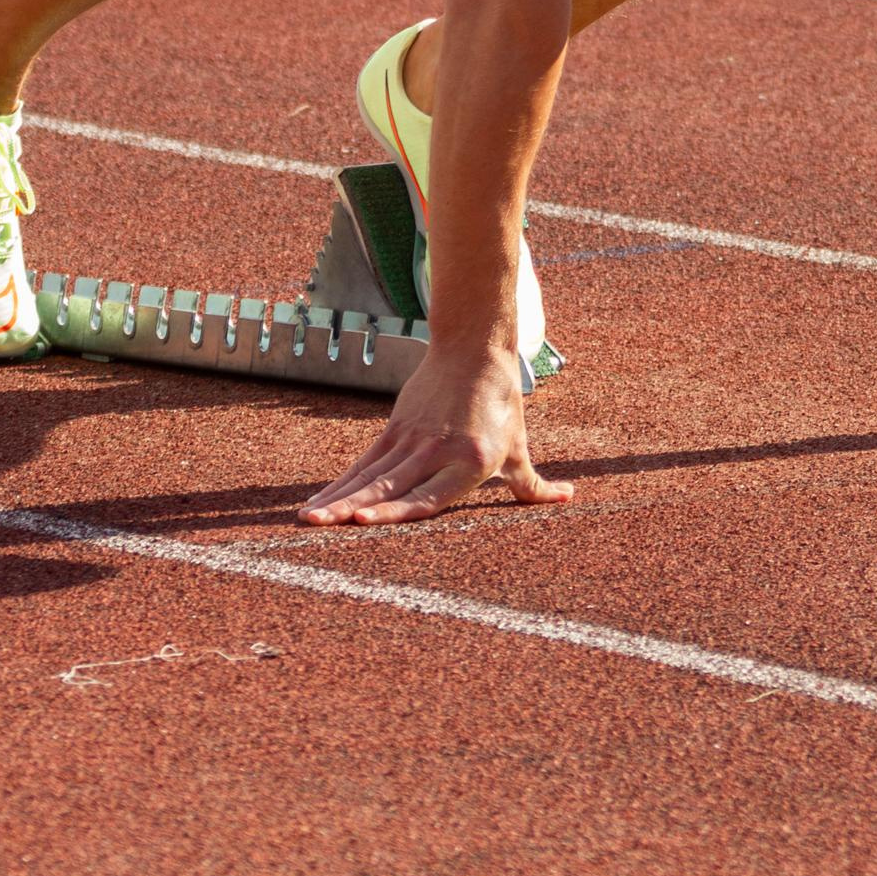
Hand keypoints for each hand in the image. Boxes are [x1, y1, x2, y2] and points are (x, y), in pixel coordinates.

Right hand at [298, 347, 574, 524]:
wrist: (474, 349)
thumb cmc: (501, 405)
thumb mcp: (518, 447)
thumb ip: (533, 485)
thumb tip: (568, 500)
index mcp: (468, 461)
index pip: (427, 495)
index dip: (395, 510)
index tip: (365, 521)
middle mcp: (435, 451)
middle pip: (388, 486)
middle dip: (353, 508)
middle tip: (322, 526)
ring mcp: (410, 439)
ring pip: (369, 475)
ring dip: (336, 499)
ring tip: (308, 520)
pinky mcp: (394, 429)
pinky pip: (363, 463)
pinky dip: (339, 485)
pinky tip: (317, 504)